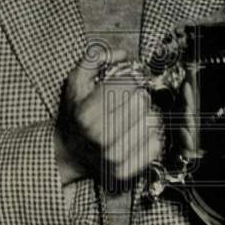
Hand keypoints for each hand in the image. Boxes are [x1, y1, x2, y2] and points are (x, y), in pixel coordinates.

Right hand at [54, 49, 162, 186]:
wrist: (68, 152)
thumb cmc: (75, 114)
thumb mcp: (76, 82)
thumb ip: (95, 59)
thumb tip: (122, 53)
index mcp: (87, 114)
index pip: (127, 85)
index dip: (130, 78)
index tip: (126, 82)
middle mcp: (101, 137)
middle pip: (141, 101)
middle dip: (138, 95)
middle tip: (129, 99)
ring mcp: (114, 156)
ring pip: (152, 121)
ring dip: (146, 114)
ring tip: (132, 116)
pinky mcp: (125, 170)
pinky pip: (155, 144)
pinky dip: (150, 135)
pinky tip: (137, 131)